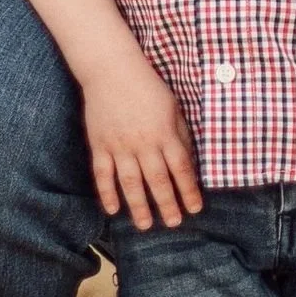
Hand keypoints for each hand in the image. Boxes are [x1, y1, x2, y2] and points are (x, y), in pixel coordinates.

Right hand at [85, 55, 204, 229]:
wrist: (112, 71)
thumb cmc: (148, 87)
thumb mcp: (173, 107)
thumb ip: (181, 134)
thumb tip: (188, 159)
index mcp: (165, 133)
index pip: (181, 169)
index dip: (189, 191)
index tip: (195, 208)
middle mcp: (143, 143)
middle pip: (158, 181)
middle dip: (167, 205)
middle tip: (174, 224)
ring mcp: (120, 146)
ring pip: (130, 183)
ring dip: (138, 206)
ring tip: (145, 225)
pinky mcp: (100, 145)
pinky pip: (103, 175)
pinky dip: (107, 193)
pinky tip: (113, 210)